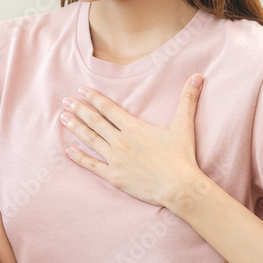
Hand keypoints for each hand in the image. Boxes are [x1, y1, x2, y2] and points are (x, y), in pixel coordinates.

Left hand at [59, 74, 206, 208]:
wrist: (179, 187)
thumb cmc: (181, 156)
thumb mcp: (184, 124)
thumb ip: (188, 99)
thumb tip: (198, 76)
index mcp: (133, 127)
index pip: (108, 109)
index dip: (94, 98)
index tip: (81, 90)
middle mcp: (120, 141)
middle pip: (95, 122)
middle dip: (79, 109)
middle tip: (65, 100)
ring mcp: (116, 159)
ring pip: (91, 140)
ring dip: (76, 128)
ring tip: (63, 118)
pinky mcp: (115, 176)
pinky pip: (93, 166)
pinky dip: (79, 158)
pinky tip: (68, 150)